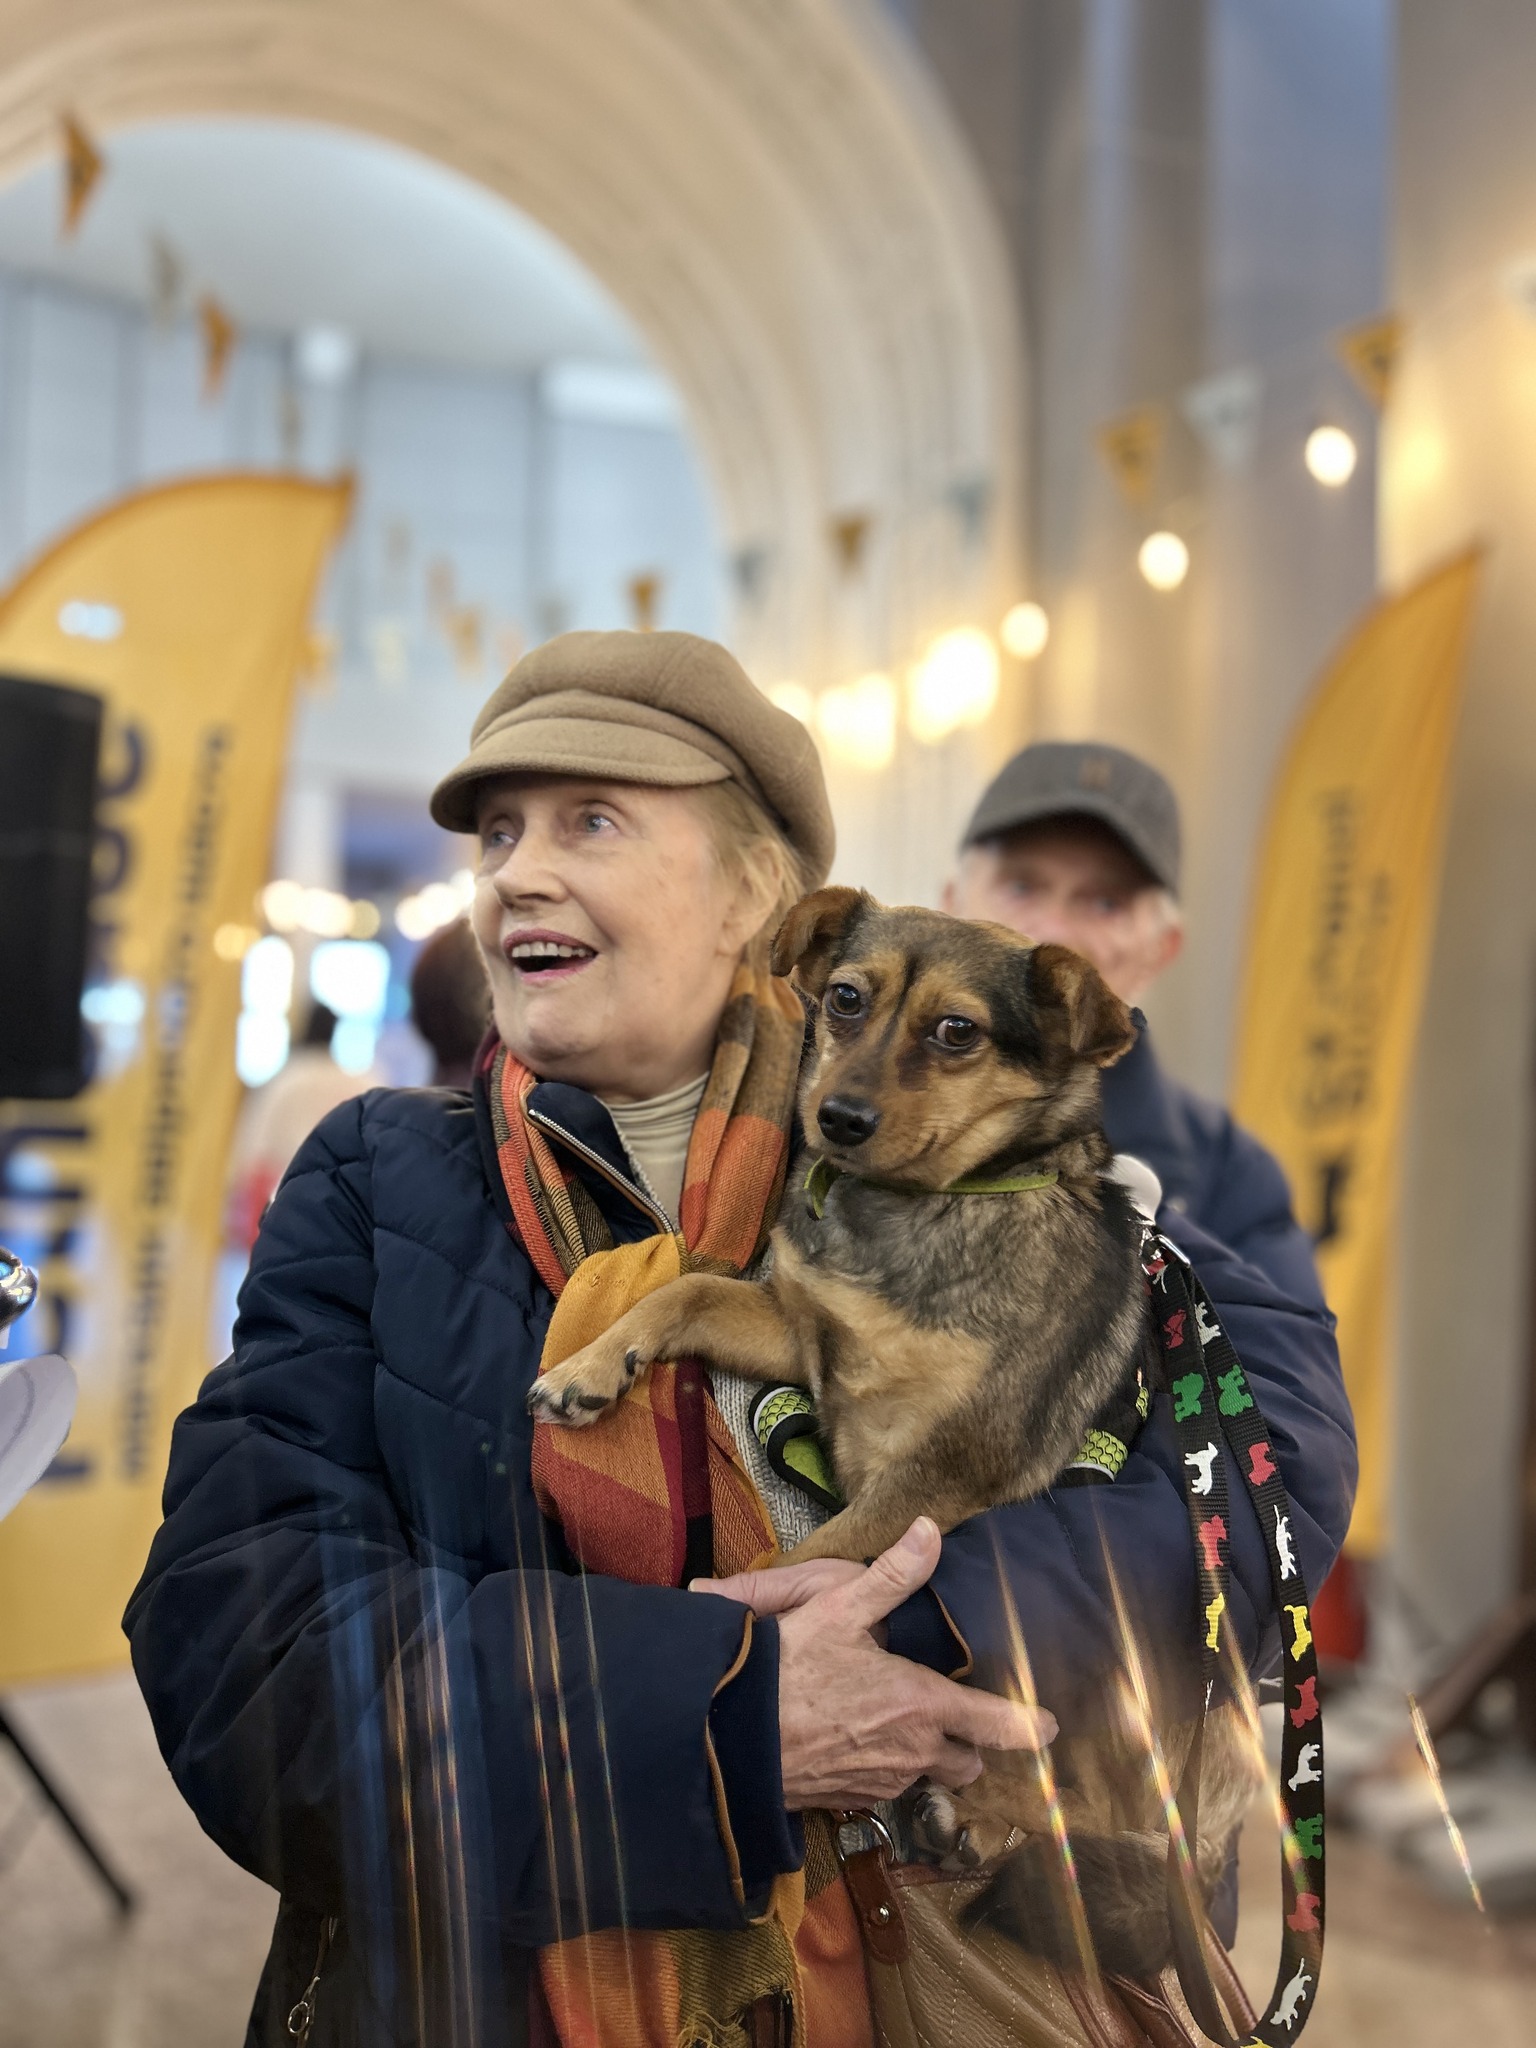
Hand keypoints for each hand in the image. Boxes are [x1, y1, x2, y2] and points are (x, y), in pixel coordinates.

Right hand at [695, 1518, 1055, 1810]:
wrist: (731, 1738)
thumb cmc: (788, 1671)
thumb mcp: (838, 1609)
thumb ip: (893, 1575)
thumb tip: (931, 1529)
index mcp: (921, 1705)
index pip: (997, 1724)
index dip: (1028, 1727)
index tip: (1050, 1728)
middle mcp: (912, 1752)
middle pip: (967, 1762)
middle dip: (970, 1745)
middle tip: (957, 1717)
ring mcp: (882, 1781)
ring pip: (927, 1776)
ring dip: (927, 1756)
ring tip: (902, 1722)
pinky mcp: (851, 1800)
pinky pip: (888, 1787)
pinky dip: (887, 1767)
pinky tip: (859, 1739)